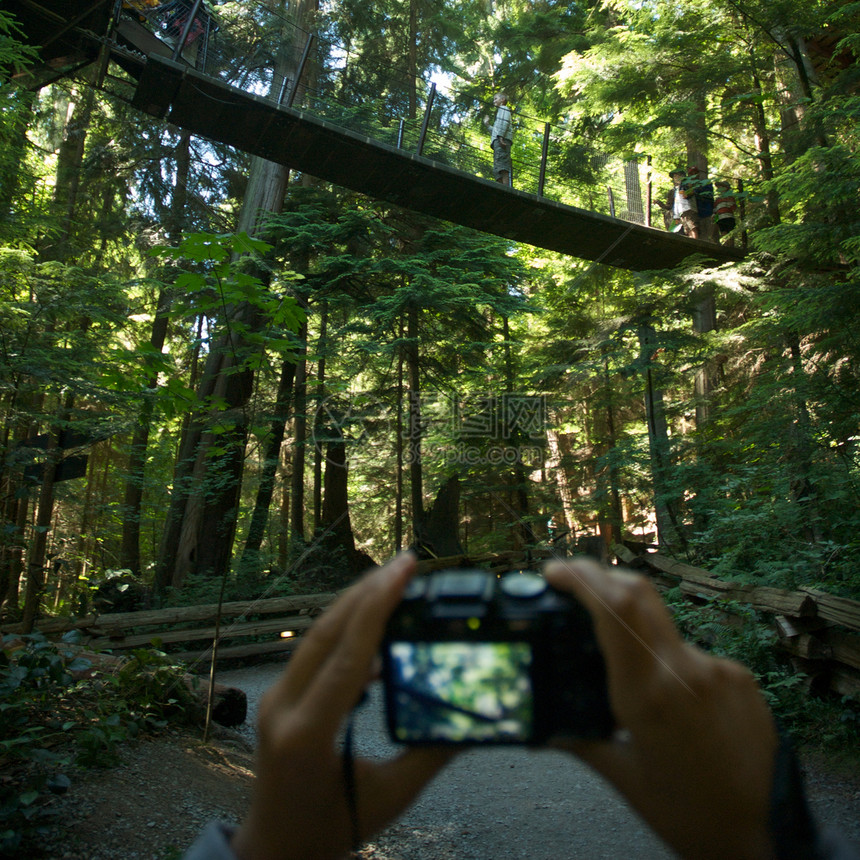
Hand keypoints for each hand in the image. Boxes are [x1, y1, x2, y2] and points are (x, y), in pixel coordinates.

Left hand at [231, 553, 453, 859]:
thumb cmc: (329, 831)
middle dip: (368, 591)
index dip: (378, 607)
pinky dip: (346, 631)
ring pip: (317, 635)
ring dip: (356, 605)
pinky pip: (314, 651)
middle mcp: (282, 706)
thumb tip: (474, 720)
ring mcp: (275, 698)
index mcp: (307, 732)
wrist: (275, 850)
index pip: (348, 655)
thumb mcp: (389, 799)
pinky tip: (376, 629)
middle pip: (327, 631)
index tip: (403, 570)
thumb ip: (431, 755)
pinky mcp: (280, 697)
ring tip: (396, 583)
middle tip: (406, 563)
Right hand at [544, 559, 777, 859]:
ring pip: (662, 627)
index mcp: (648, 695)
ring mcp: (718, 669)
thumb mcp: (621, 775)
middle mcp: (686, 670)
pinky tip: (668, 700)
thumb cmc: (688, 814)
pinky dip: (667, 660)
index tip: (553, 571)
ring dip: (634, 630)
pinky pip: (690, 652)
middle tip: (570, 581)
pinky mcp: (741, 677)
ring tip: (622, 673)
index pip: (614, 609)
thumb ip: (576, 737)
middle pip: (638, 594)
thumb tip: (539, 718)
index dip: (581, 577)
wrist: (767, 838)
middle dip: (600, 577)